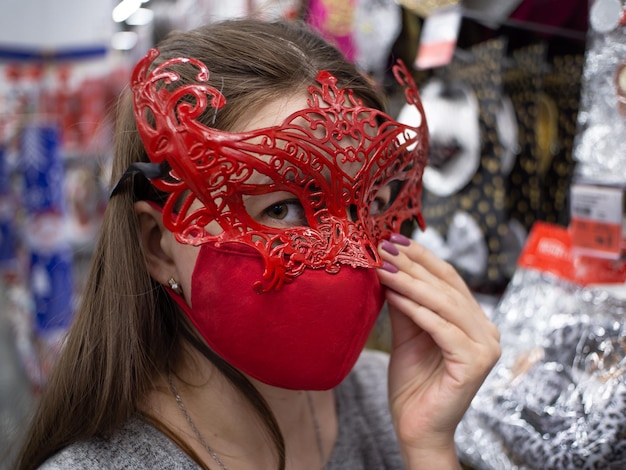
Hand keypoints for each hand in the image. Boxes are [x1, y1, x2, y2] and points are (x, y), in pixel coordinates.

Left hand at [377, 234, 500, 467]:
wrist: (416, 428)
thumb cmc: (413, 383)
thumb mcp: (407, 333)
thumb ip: (404, 302)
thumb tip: (388, 264)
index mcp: (474, 320)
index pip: (448, 278)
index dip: (421, 257)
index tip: (392, 239)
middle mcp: (487, 330)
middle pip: (446, 287)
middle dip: (412, 264)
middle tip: (383, 246)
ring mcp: (486, 347)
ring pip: (444, 304)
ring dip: (410, 282)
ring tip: (382, 266)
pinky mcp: (475, 363)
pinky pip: (441, 328)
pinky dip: (416, 310)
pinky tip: (393, 295)